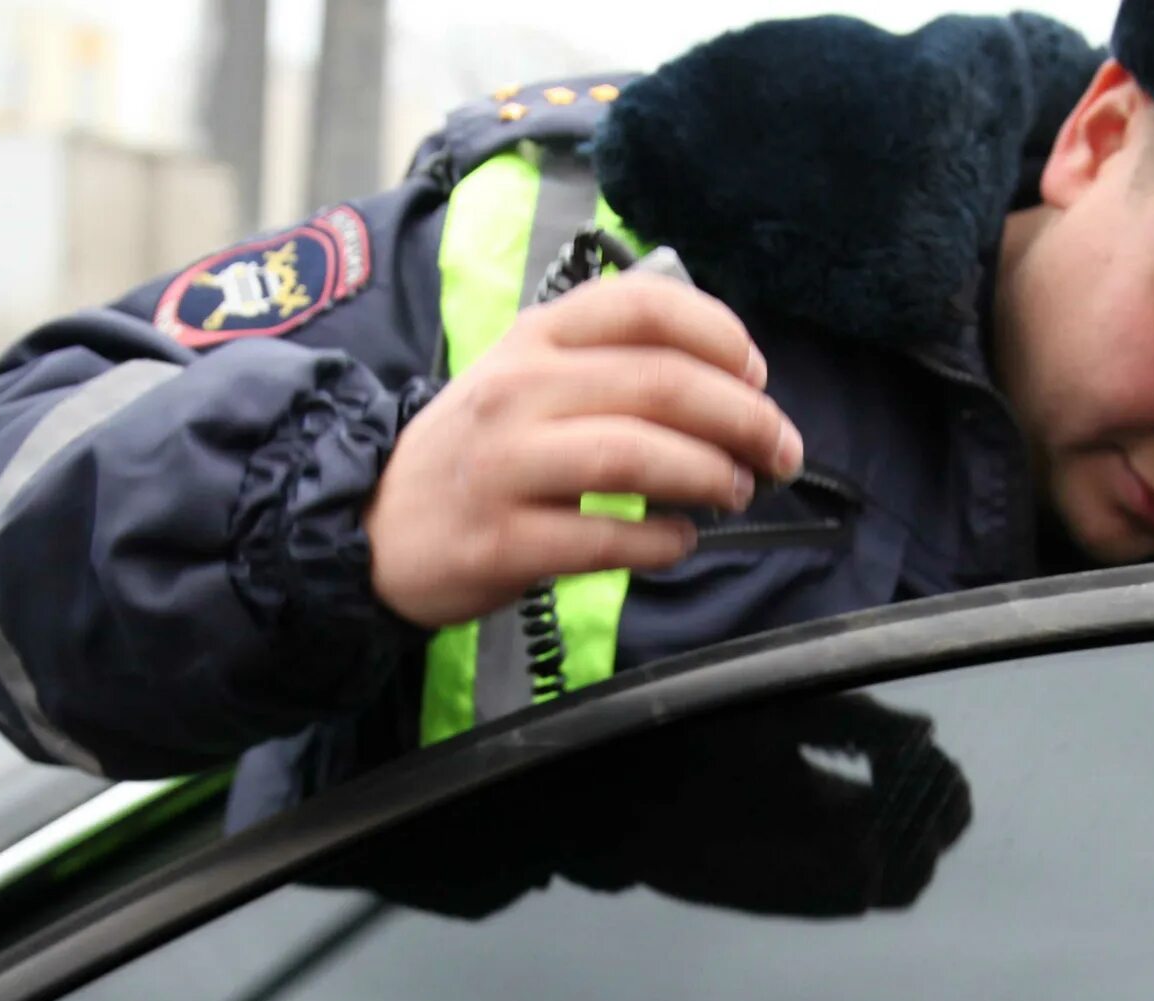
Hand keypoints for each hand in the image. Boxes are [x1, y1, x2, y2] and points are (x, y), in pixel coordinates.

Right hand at [367, 273, 805, 629]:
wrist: (371, 525)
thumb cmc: (475, 453)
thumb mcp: (524, 377)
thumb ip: (607, 364)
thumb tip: (728, 381)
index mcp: (534, 337)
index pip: (644, 306)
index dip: (720, 335)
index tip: (756, 374)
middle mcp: (519, 390)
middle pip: (661, 385)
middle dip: (744, 419)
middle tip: (781, 451)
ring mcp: (507, 466)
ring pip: (637, 454)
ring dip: (709, 475)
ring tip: (736, 491)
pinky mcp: (503, 541)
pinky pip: (605, 539)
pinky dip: (661, 542)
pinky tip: (678, 540)